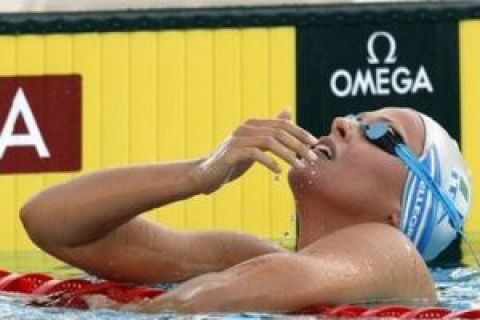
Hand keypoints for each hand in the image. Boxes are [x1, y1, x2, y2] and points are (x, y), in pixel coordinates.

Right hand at [193, 110, 318, 193]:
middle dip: (298, 145)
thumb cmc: (233, 160)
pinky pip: (255, 154)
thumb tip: (288, 109)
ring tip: (300, 166)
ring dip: (288, 154)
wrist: (206, 174)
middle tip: (312, 157)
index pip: (282, 124)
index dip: (300, 132)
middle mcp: (245, 128)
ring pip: (269, 142)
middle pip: (278, 132)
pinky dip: (269, 162)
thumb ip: (271, 129)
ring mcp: (237, 140)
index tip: (314, 143)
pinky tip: (278, 171)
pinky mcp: (231, 153)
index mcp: (253, 124)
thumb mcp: (255, 143)